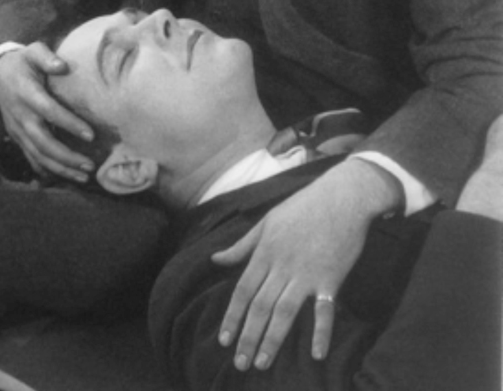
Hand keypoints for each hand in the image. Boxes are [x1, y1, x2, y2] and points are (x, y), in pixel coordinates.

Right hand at [0, 43, 94, 181]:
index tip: (91, 135)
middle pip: (43, 142)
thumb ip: (47, 57)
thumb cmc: (23, 62)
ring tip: (84, 176)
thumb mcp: (33, 51)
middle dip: (67, 157)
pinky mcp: (17, 137)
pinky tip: (66, 177)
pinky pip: (31, 158)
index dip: (69, 124)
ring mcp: (17, 130)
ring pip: (38, 155)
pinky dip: (48, 170)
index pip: (49, 112)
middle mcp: (20, 116)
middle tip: (90, 165)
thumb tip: (63, 66)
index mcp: (27, 94)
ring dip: (61, 168)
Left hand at [212, 159, 401, 370]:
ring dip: (272, 339)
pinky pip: (324, 309)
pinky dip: (321, 332)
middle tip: (240, 364)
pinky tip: (316, 354)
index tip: (224, 340)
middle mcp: (282, 265)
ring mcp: (306, 273)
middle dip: (248, 337)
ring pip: (284, 311)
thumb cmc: (303, 206)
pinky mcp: (331, 278)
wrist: (342, 196)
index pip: (243, 290)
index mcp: (265, 251)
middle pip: (260, 306)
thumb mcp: (267, 220)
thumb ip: (242, 245)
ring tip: (262, 363)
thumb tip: (216, 259)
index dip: (232, 317)